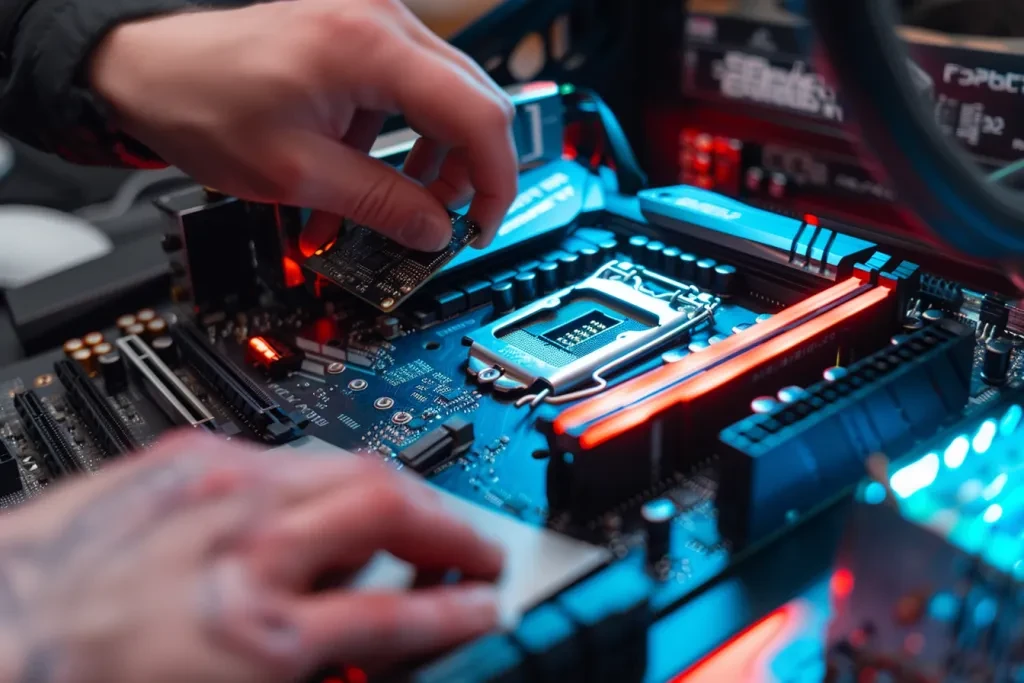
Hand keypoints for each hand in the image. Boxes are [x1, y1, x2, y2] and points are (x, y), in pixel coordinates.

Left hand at [0, 431, 503, 682]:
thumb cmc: (83, 682)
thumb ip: (315, 673)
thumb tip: (363, 659)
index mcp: (258, 634)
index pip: (397, 614)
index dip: (457, 612)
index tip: (486, 607)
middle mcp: (245, 546)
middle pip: (385, 509)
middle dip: (449, 528)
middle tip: (475, 550)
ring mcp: (213, 490)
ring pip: (342, 465)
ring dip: (395, 492)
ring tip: (415, 518)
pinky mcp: (180, 461)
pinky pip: (278, 455)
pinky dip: (317, 477)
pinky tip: (319, 499)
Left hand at [89, 0, 517, 251]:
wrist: (148, 67)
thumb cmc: (201, 102)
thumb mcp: (296, 174)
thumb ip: (379, 205)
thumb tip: (435, 232)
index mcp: (371, 47)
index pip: (479, 115)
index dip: (495, 180)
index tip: (482, 224)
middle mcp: (383, 21)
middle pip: (476, 100)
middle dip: (471, 170)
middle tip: (446, 219)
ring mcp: (374, 21)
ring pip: (450, 96)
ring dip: (440, 155)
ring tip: (405, 200)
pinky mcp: (361, 34)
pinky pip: (413, 88)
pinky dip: (407, 134)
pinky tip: (372, 165)